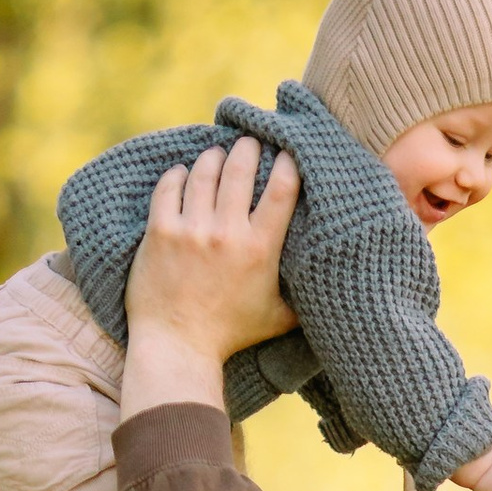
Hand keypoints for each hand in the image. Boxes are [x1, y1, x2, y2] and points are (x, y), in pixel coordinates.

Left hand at [121, 140, 299, 418]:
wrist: (178, 348)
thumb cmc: (230, 336)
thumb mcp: (278, 319)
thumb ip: (302, 297)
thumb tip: (331, 285)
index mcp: (260, 250)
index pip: (281, 190)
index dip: (287, 163)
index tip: (287, 153)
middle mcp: (226, 233)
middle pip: (241, 169)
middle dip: (248, 148)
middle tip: (249, 142)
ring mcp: (191, 230)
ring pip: (204, 171)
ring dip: (214, 157)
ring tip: (218, 154)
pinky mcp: (160, 232)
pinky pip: (170, 187)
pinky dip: (178, 174)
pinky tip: (184, 173)